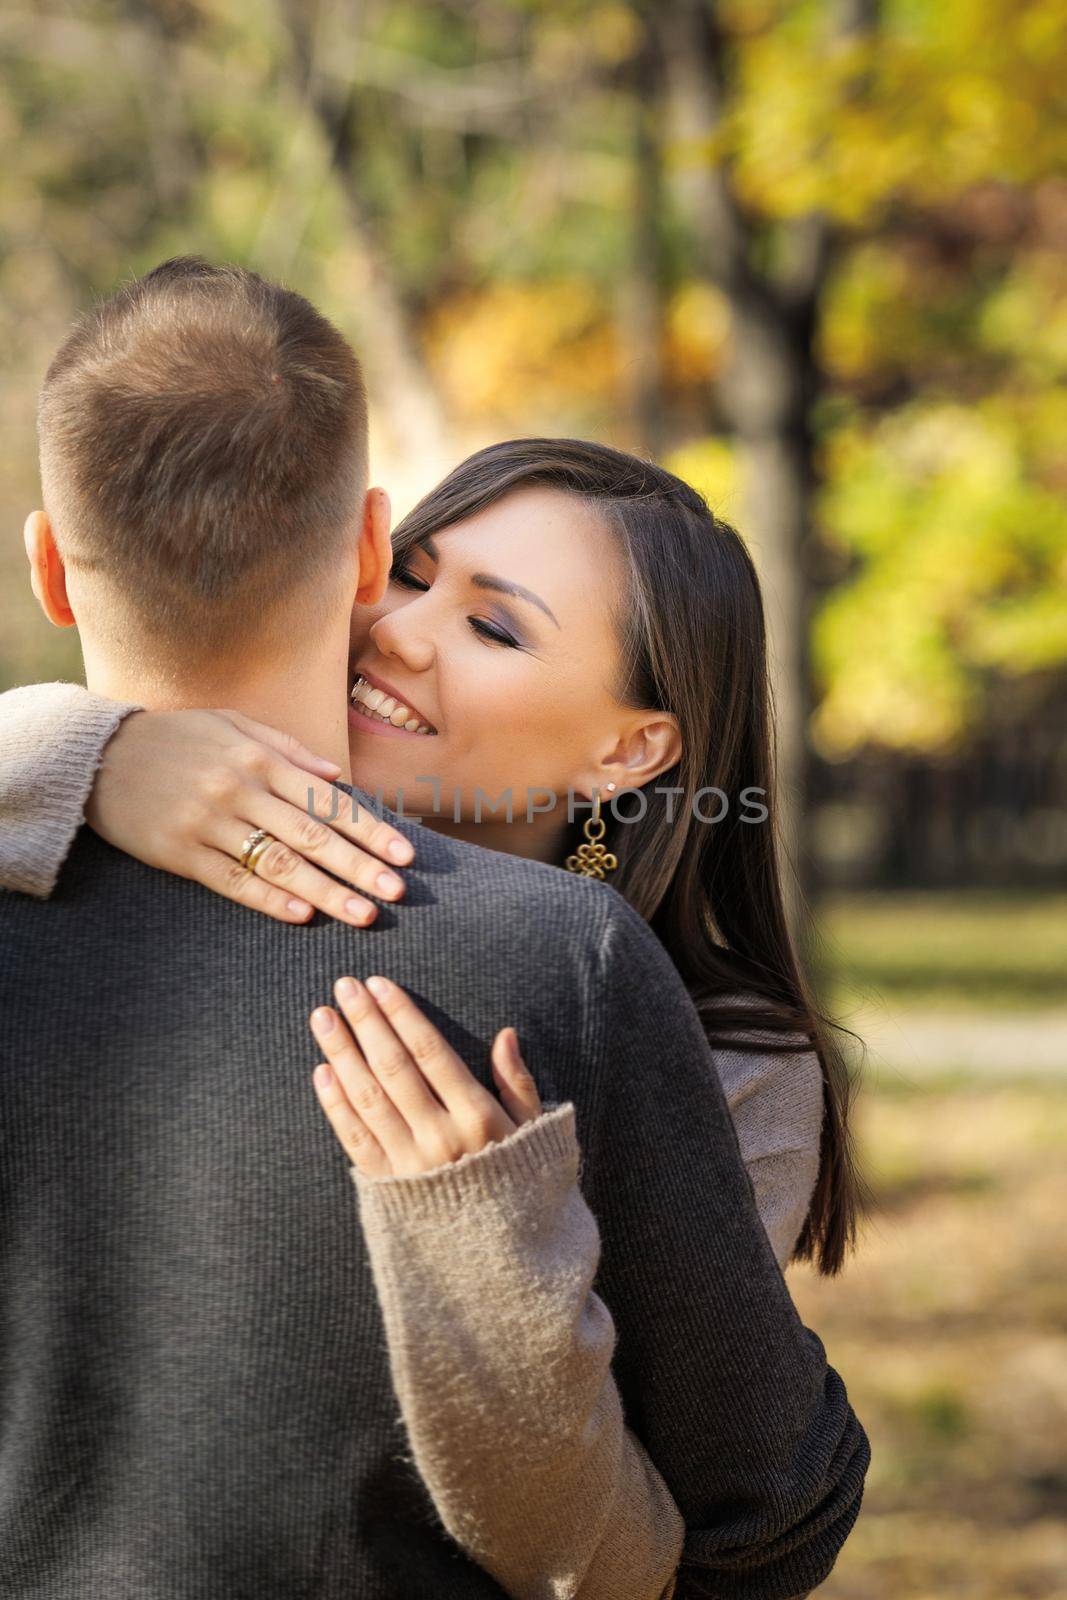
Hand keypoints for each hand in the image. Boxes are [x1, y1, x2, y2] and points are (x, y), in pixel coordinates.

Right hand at [86, 707, 413, 925]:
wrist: (98, 755)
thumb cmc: (176, 738)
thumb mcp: (231, 724)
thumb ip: (287, 748)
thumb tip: (338, 777)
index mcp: (259, 758)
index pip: (327, 800)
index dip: (370, 829)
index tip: (405, 855)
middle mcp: (239, 789)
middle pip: (312, 836)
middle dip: (360, 866)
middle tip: (398, 893)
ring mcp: (209, 823)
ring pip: (279, 863)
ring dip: (327, 891)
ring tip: (364, 914)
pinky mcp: (180, 854)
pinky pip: (233, 881)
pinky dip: (269, 899)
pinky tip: (303, 915)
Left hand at [309, 976, 541, 1177]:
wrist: (505, 1260)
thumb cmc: (523, 1186)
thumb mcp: (534, 1132)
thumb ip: (518, 1083)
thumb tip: (506, 1034)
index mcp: (478, 1117)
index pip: (430, 1052)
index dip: (402, 1015)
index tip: (379, 985)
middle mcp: (441, 1138)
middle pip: (394, 1068)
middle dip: (366, 1022)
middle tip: (343, 986)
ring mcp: (411, 1165)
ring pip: (368, 1099)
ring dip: (342, 1054)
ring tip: (323, 1018)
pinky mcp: (389, 1189)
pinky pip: (356, 1140)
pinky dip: (336, 1105)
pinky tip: (322, 1072)